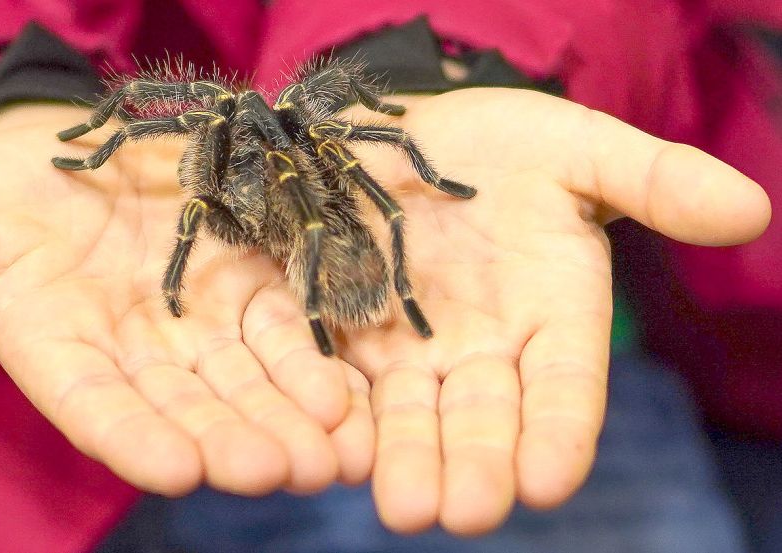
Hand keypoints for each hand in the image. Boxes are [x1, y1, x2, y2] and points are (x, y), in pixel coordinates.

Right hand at [0, 103, 374, 496]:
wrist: (80, 155)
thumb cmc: (5, 190)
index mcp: (62, 347)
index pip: (96, 406)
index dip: (134, 437)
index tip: (175, 468)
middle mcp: (138, 353)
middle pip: (188, 407)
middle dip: (234, 439)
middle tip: (279, 473)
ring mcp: (199, 324)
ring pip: (248, 382)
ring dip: (291, 419)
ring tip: (332, 455)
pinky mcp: (249, 286)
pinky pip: (288, 330)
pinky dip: (318, 365)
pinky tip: (352, 399)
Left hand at [338, 88, 769, 533]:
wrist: (404, 126)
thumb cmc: (500, 142)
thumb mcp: (575, 149)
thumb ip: (652, 180)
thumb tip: (749, 208)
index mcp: (552, 315)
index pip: (564, 387)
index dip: (559, 433)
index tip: (548, 479)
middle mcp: (483, 347)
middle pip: (483, 419)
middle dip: (475, 466)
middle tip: (462, 512)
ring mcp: (412, 346)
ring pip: (412, 414)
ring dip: (406, 460)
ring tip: (400, 506)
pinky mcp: (348, 331)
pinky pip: (342, 379)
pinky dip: (340, 416)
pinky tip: (336, 450)